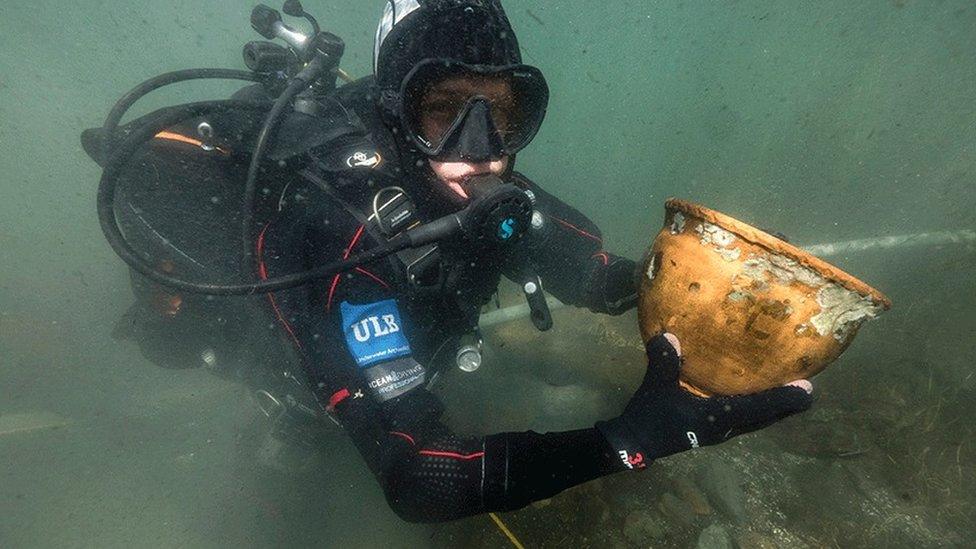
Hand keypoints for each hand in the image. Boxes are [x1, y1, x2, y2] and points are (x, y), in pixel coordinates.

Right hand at [596, 333, 812, 469]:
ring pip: (758, 421)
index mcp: (717, 418)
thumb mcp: (655, 386)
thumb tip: (670, 335)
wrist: (635, 443)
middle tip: (807, 388)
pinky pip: (746, 419)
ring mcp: (721, 432)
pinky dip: (759, 408)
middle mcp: (726, 428)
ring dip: (775, 407)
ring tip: (790, 391)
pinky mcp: (714, 430)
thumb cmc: (650, 416)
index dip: (783, 399)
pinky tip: (758, 394)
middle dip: (787, 404)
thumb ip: (663, 361)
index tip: (808, 389)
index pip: (758, 408)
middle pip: (766, 418)